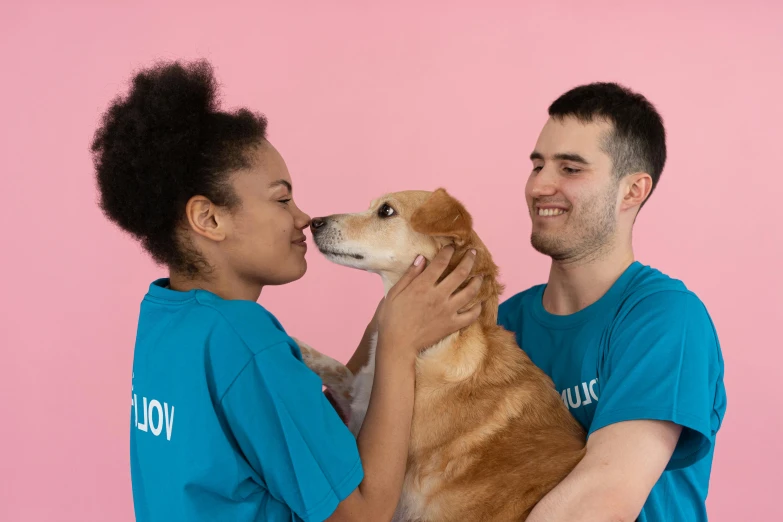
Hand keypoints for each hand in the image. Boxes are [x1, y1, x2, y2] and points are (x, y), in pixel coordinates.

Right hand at [375, 246, 481, 360]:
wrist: (397, 345)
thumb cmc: (391, 319)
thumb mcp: (394, 293)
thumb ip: (410, 275)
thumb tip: (421, 258)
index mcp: (423, 286)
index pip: (441, 262)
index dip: (448, 251)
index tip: (451, 246)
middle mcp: (438, 296)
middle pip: (460, 273)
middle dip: (469, 260)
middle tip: (473, 253)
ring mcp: (448, 311)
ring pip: (470, 291)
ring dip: (478, 281)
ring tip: (480, 275)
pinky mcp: (452, 325)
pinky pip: (471, 315)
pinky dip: (477, 307)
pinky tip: (478, 302)